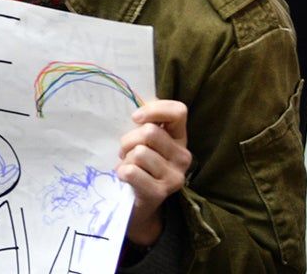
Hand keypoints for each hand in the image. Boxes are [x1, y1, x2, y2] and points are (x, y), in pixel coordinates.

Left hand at [118, 100, 190, 246]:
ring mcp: (175, 176)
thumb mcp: (144, 140)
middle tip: (125, 152)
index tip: (135, 118)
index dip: (154, 110)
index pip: (179, 112)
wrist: (139, 203)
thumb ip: (146, 122)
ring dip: (125, 159)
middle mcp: (183, 156)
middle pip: (149, 132)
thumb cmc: (139, 164)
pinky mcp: (161, 192)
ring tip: (129, 166)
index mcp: (180, 139)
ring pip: (139, 152)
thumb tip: (137, 104)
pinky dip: (122, 172)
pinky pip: (132, 171)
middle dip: (128, 140)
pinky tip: (126, 177)